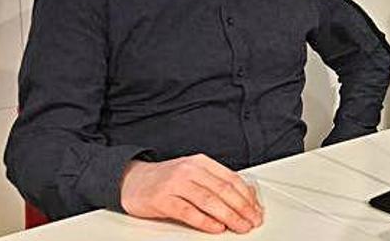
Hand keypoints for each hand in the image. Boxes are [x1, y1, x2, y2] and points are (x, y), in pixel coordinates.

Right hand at [120, 154, 262, 233]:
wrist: (132, 180)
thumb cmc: (167, 179)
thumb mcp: (193, 174)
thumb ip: (215, 182)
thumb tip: (244, 198)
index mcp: (201, 162)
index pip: (232, 179)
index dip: (247, 196)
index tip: (257, 210)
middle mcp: (189, 170)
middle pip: (223, 190)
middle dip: (242, 208)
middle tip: (252, 221)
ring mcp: (175, 184)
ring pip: (209, 201)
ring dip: (229, 216)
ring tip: (240, 226)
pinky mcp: (163, 199)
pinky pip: (188, 212)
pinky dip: (205, 221)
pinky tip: (216, 228)